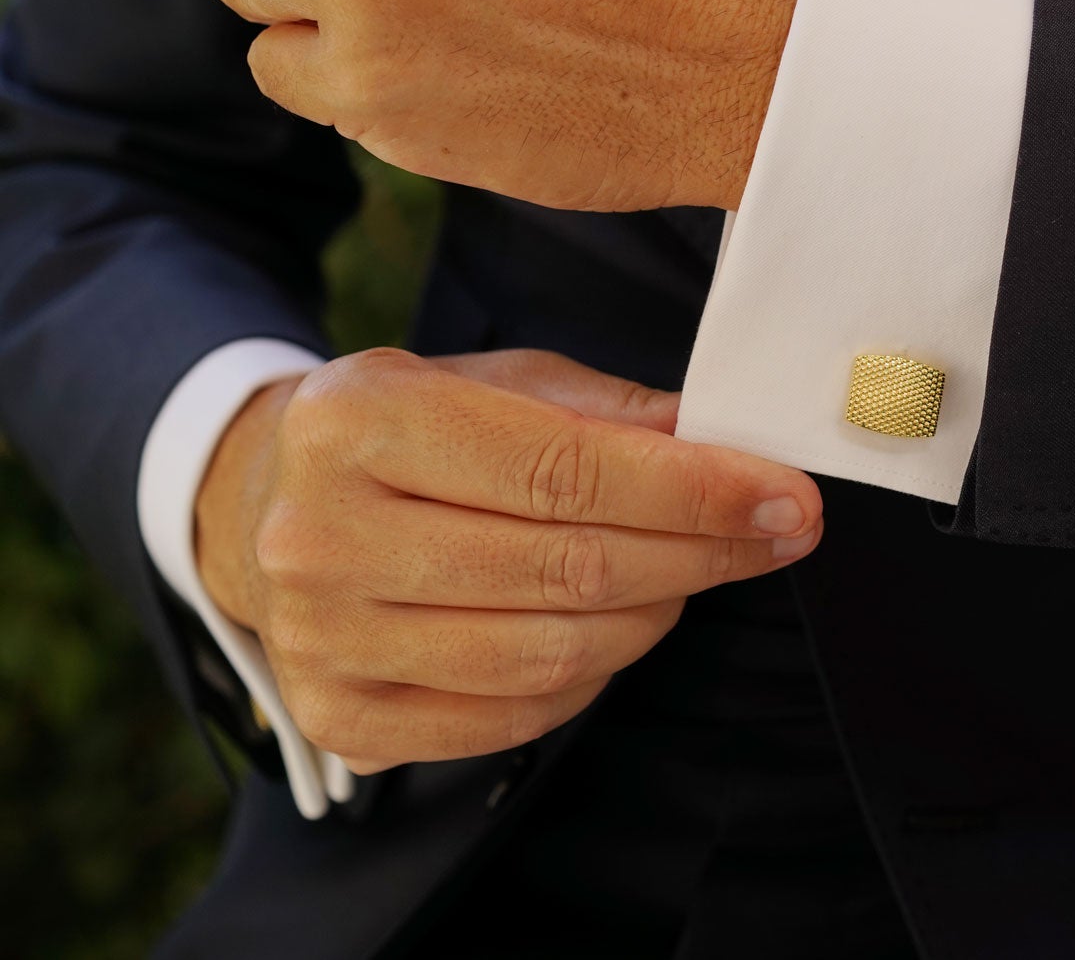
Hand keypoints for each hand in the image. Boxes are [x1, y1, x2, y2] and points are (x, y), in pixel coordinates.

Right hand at [193, 347, 821, 773]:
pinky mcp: (342, 719)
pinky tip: (622, 627)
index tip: (788, 497)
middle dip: (702, 554)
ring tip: (696, 574)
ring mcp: (323, 639)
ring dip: (657, 616)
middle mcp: (323, 534)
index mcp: (360, 420)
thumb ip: (606, 412)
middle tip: (779, 535)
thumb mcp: (493, 378)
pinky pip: (513, 717)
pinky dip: (593, 675)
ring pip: (548, 655)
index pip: (566, 471)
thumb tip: (724, 444)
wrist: (263, 501)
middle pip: (567, 569)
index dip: (696, 492)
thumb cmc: (405, 430)